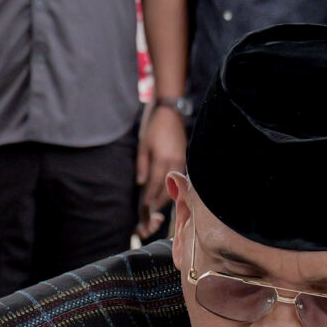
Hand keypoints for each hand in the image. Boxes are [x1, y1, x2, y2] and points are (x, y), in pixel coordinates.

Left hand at [137, 103, 186, 238]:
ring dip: (166, 197)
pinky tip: (167, 192)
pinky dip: (173, 188)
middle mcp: (174, 163)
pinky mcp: (185, 159)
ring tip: (157, 206)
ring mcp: (182, 161)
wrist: (170, 113)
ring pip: (175, 186)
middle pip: (166, 190)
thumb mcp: (143, 145)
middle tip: (151, 213)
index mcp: (162, 160)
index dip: (149, 199)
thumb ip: (142, 165)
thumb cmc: (154, 128)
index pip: (154, 186)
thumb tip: (140, 183)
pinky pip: (180, 179)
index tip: (144, 208)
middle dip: (158, 203)